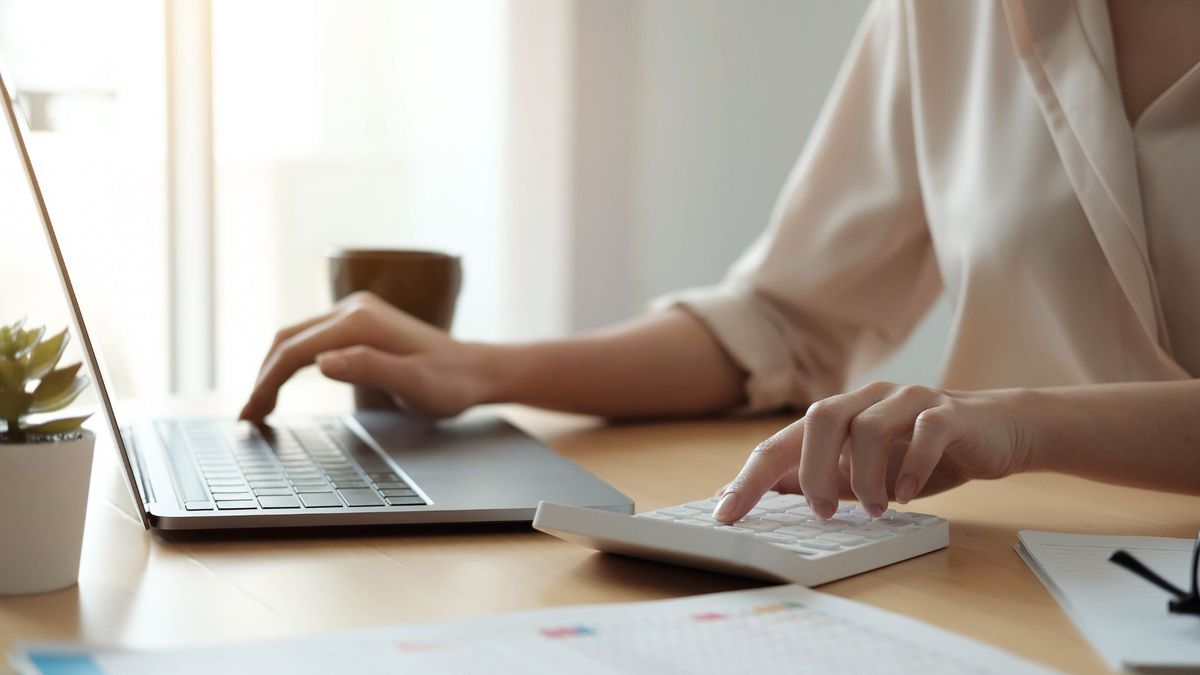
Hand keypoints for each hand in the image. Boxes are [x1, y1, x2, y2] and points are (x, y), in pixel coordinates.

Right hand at [239, 291, 490, 421]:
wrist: (476, 371)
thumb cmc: (450, 383)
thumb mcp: (414, 383)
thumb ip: (369, 368)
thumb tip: (322, 361)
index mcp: (360, 322)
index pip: (295, 351)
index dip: (267, 383)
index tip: (252, 416)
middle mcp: (353, 308)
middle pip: (287, 339)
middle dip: (262, 377)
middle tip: (247, 417)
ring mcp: (355, 312)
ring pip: (295, 337)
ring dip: (272, 368)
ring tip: (259, 406)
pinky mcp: (359, 323)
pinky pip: (311, 338)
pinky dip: (290, 361)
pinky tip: (284, 383)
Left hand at [713, 381, 1034, 521]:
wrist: (998, 432)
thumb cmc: (923, 454)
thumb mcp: (864, 473)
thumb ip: (821, 480)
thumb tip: (766, 500)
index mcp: (841, 414)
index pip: (782, 441)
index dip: (751, 476)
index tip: (725, 512)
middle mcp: (868, 398)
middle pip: (820, 417)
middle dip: (813, 471)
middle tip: (824, 512)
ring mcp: (908, 399)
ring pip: (868, 426)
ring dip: (865, 476)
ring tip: (874, 508)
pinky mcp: (947, 412)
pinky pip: (922, 431)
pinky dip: (909, 466)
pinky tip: (907, 494)